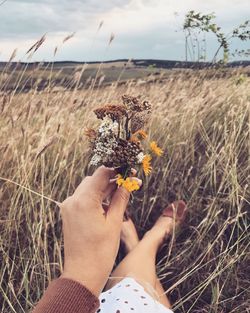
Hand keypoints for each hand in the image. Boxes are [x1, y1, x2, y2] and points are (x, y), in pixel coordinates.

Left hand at [59, 166, 140, 295]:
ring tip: (122, 193)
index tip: (129, 170)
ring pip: (88, 188)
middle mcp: (73, 200)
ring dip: (104, 188)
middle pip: (94, 180)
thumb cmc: (100, 252)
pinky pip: (83, 198)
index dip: (117, 169)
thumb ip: (121, 198)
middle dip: (112, 179)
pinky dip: (96, 197)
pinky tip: (109, 203)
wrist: (82, 274)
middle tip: (129, 182)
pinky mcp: (68, 213)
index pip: (101, 173)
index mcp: (84, 200)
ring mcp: (68, 207)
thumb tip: (129, 182)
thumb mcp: (114, 223)